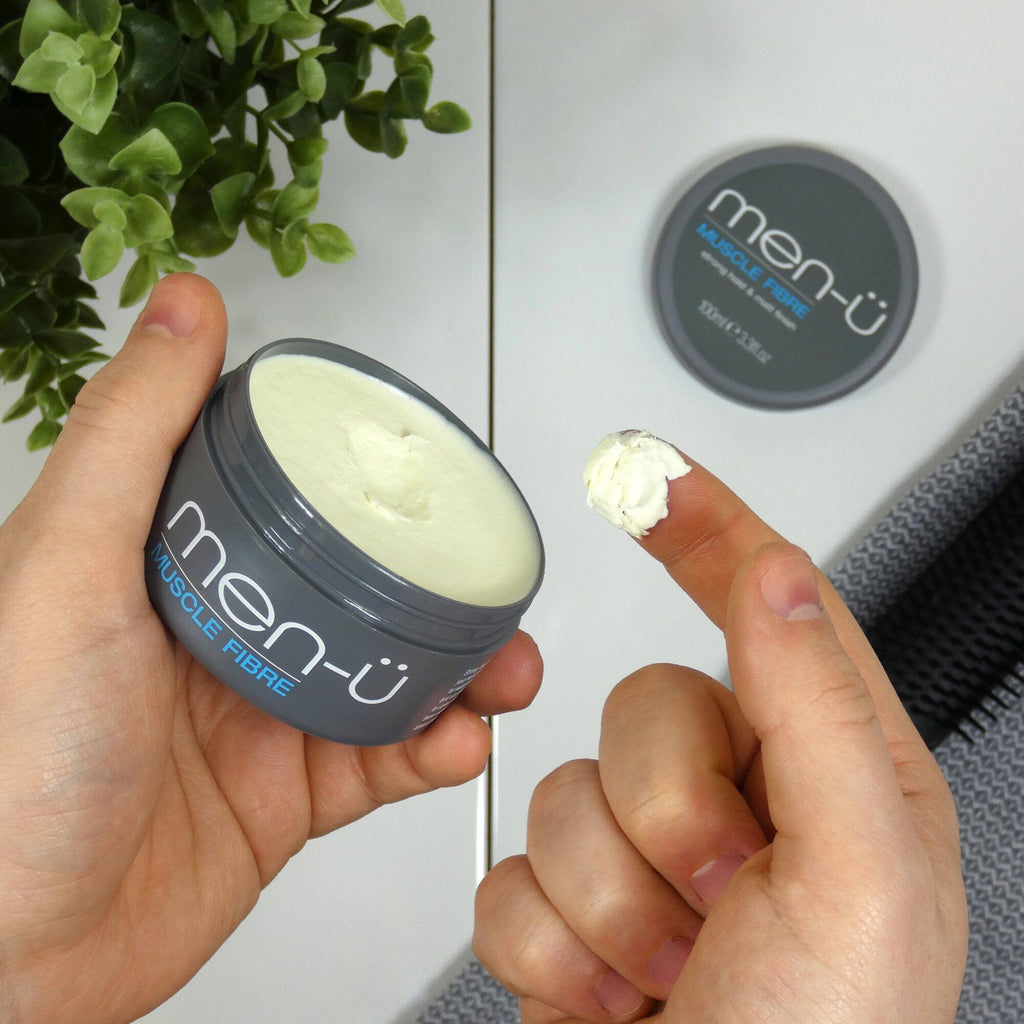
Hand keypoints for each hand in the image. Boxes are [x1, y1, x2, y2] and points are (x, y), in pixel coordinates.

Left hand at [0, 274, 541, 1023]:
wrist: (12, 958)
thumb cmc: (10, 762)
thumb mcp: (67, 565)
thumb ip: (134, 433)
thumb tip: (185, 308)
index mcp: (172, 562)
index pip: (287, 493)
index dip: (363, 477)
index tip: (427, 472)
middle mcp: (223, 631)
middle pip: (359, 585)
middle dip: (440, 583)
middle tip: (491, 583)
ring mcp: (261, 713)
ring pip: (391, 671)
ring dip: (462, 669)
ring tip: (502, 672)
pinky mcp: (290, 793)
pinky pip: (386, 759)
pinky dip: (435, 750)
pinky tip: (455, 744)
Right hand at [474, 450, 966, 1022]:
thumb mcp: (856, 873)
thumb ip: (814, 706)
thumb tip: (774, 572)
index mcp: (832, 770)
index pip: (766, 604)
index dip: (708, 528)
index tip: (650, 474)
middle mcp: (741, 800)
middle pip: (642, 702)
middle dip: (665, 810)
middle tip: (720, 896)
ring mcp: (649, 857)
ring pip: (565, 791)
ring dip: (609, 899)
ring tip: (670, 971)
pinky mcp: (574, 911)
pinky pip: (512, 870)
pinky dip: (551, 946)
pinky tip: (612, 996)